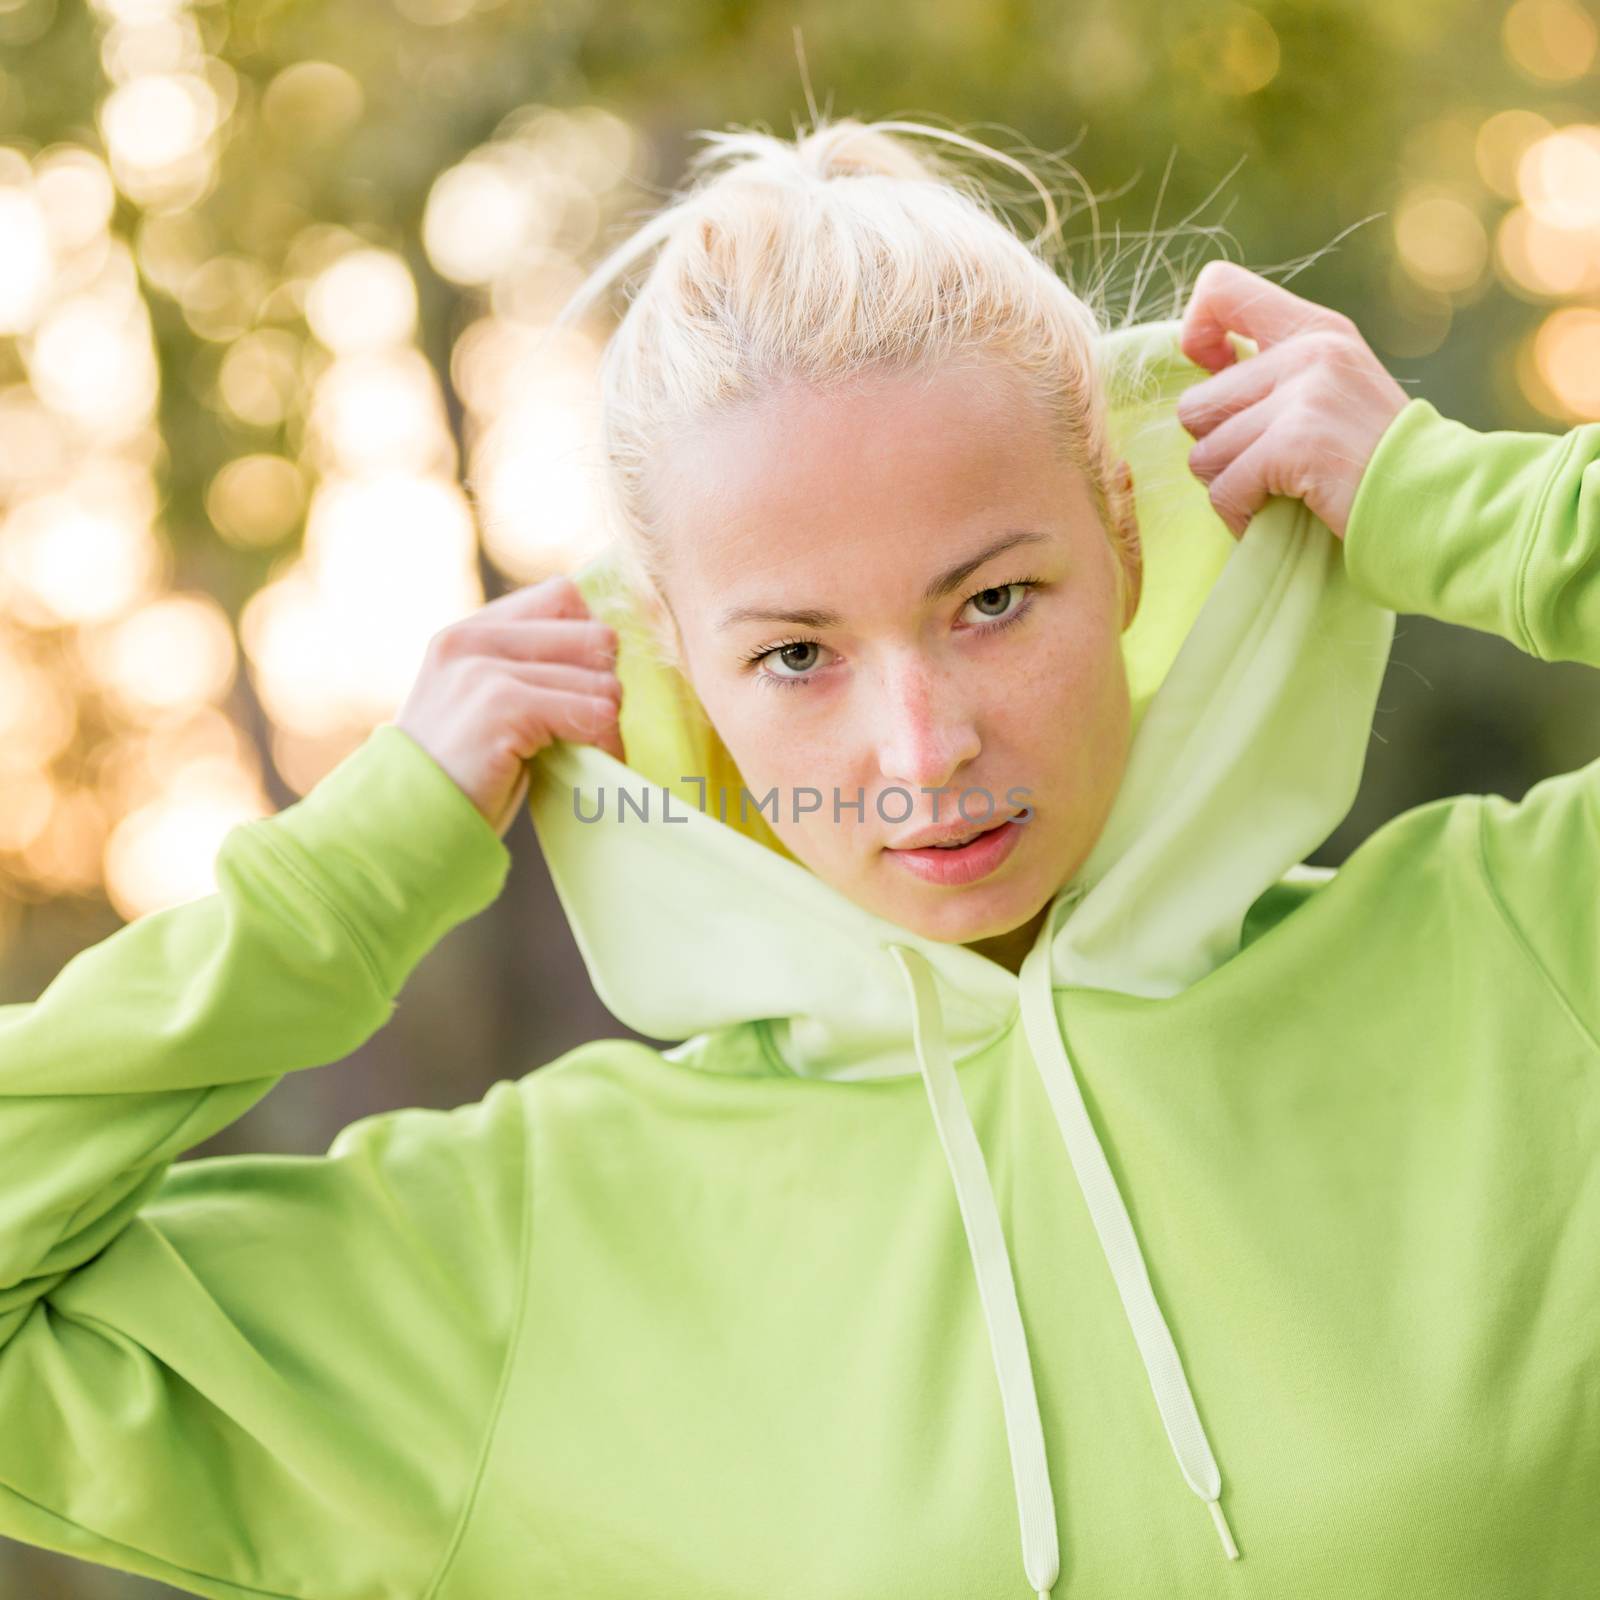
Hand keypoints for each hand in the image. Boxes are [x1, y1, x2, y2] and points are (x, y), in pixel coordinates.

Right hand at [394, 575, 623, 838]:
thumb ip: (523, 670)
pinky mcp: (504, 707)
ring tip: (589, 752)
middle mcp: (475, 641)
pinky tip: (592, 764)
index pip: (563, 596)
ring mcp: (486, 671)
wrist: (406, 825)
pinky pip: (594, 714)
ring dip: (608, 725)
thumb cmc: (457, 777)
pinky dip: (605, 745)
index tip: (581, 689)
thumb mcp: (479, 705)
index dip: (587, 644)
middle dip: (605, 685)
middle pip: (594, 636)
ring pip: (602, 681)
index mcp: (469, 633)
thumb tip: (603, 654)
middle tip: (591, 727)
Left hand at [1174, 260, 1410, 542]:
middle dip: (1219, 451)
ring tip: (1283, 492)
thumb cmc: (1375, 461)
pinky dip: (1242, 517)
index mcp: (1314, 329)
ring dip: (1233, 488)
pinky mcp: (1297, 443)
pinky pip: (1225, 489)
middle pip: (1194, 405)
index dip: (1194, 333)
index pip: (1219, 288)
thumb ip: (1272, 372)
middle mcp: (1308, 351)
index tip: (1212, 370)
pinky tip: (1278, 517)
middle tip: (1271, 468)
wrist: (1440, 503)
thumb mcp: (1331, 389)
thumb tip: (1197, 371)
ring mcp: (1304, 395)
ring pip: (1203, 455)